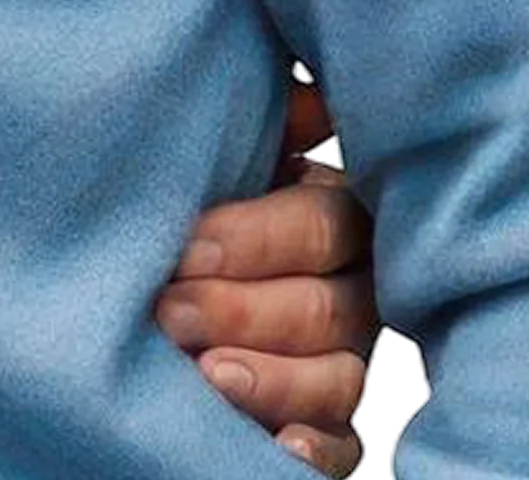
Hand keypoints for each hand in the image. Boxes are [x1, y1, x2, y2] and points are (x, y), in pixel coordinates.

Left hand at [155, 83, 379, 474]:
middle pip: (326, 308)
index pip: (320, 227)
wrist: (216, 275)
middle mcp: (367, 293)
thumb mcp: (243, 163)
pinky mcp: (350, 425)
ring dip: (276, 379)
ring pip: (339, 378)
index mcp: (347, 220)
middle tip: (169, 312)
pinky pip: (349, 446)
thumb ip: (258, 134)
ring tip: (209, 375)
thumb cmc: (224, 206)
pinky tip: (283, 442)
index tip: (185, 247)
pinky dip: (317, 445)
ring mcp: (362, 363)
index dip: (256, 238)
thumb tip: (287, 93)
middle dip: (244, 311)